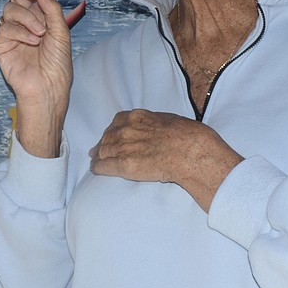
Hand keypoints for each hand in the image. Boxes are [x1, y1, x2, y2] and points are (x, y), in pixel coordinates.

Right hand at [0, 0, 72, 156]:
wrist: (48, 87)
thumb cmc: (58, 64)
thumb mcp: (61, 32)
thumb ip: (50, 8)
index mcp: (39, 16)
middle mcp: (24, 22)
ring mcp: (11, 33)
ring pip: (11, 9)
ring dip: (28, 18)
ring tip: (40, 34)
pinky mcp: (2, 45)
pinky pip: (6, 27)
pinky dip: (21, 31)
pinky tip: (32, 42)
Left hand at [90, 109, 241, 211]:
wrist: (192, 152)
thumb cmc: (189, 136)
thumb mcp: (170, 121)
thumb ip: (156, 124)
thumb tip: (156, 129)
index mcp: (138, 117)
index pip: (117, 122)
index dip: (112, 130)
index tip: (111, 135)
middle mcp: (127, 130)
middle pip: (108, 137)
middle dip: (103, 144)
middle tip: (98, 150)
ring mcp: (125, 147)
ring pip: (103, 151)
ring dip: (98, 156)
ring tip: (95, 161)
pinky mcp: (125, 165)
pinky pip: (103, 166)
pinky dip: (97, 168)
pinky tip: (95, 170)